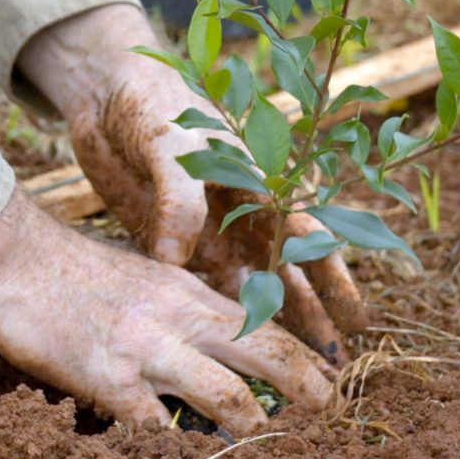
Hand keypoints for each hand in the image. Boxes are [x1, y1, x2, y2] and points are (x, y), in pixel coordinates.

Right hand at [0, 189, 333, 433]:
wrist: (9, 252)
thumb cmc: (64, 268)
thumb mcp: (137, 277)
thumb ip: (173, 308)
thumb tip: (202, 344)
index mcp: (187, 290)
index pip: (265, 323)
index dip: (304, 358)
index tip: (327, 386)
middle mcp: (179, 316)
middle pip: (267, 353)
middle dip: (308, 391)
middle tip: (327, 422)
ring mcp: (147, 348)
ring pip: (228, 397)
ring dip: (252, 432)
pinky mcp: (108, 379)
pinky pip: (157, 430)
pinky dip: (174, 456)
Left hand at [17, 4, 367, 359]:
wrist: (103, 89)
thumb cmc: (152, 100)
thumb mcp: (171, 142)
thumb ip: (178, 198)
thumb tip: (177, 258)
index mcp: (259, 177)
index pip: (306, 234)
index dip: (333, 276)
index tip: (356, 317)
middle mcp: (241, 210)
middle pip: (286, 271)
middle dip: (312, 315)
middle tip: (334, 366)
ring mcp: (207, 229)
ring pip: (248, 286)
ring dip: (269, 324)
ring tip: (293, 369)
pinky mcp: (170, 239)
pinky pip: (197, 285)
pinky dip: (215, 314)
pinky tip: (229, 350)